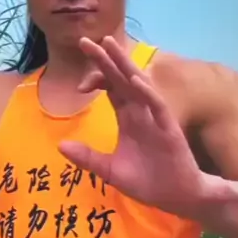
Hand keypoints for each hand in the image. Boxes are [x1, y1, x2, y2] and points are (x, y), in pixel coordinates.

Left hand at [59, 36, 205, 218]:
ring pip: (138, 85)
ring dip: (124, 66)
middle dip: (105, 60)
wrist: (176, 197)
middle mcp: (141, 112)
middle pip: (121, 80)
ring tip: (110, 46)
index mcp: (128, 119)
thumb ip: (88, 158)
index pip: (110, 89)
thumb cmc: (147, 182)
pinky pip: (158, 106)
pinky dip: (147, 92)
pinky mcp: (169, 128)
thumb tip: (61, 146)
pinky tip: (134, 79)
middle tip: (86, 40)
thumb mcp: (111, 171)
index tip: (79, 71)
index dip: (96, 75)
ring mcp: (155, 118)